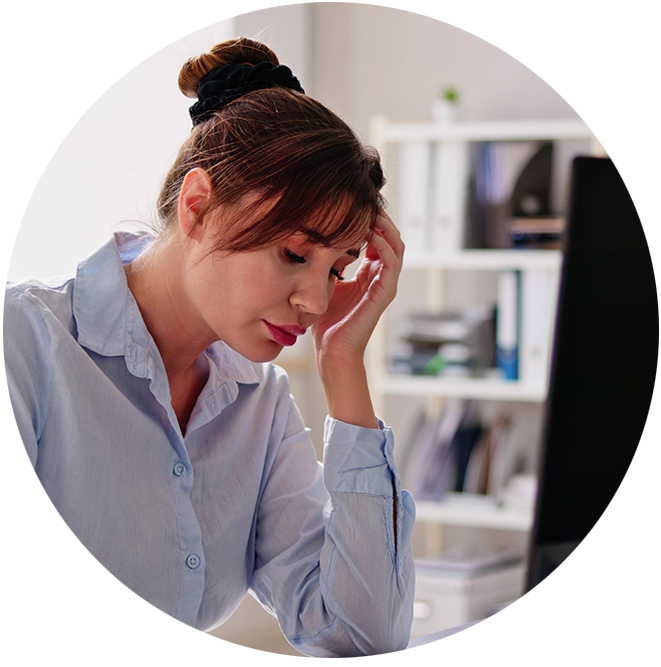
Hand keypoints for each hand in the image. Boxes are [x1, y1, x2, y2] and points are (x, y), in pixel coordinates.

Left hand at [311, 211, 404, 366]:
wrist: (331, 351)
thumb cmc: (325, 322)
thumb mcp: (324, 283)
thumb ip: (326, 264)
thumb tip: (312, 240)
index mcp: (368, 275)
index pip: (377, 239)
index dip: (369, 219)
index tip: (352, 203)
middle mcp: (380, 277)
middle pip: (390, 236)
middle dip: (379, 216)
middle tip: (364, 199)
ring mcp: (385, 285)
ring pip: (396, 244)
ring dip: (385, 225)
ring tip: (370, 210)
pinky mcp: (385, 293)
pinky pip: (392, 261)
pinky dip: (384, 243)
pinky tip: (369, 231)